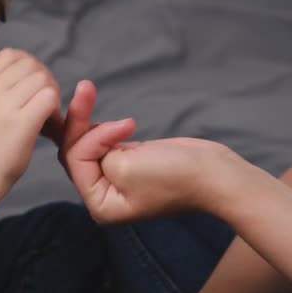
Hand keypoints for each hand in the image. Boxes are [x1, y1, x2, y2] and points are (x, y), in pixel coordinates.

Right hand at [0, 49, 60, 190]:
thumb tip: (30, 75)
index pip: (11, 55)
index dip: (29, 66)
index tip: (32, 87)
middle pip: (30, 65)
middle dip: (44, 80)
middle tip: (44, 104)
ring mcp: (5, 106)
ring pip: (42, 79)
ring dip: (52, 94)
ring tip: (47, 116)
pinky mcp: (22, 122)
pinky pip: (49, 97)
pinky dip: (55, 108)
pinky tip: (49, 124)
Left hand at [61, 81, 244, 223]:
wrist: (215, 173)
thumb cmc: (173, 175)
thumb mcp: (122, 166)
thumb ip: (94, 152)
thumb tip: (87, 138)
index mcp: (100, 205)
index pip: (76, 162)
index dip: (92, 138)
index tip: (127, 125)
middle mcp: (104, 195)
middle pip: (77, 152)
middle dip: (80, 121)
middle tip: (86, 87)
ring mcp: (116, 179)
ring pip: (89, 144)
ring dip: (89, 119)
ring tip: (89, 89)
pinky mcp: (129, 163)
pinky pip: (105, 143)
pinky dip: (104, 127)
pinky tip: (111, 117)